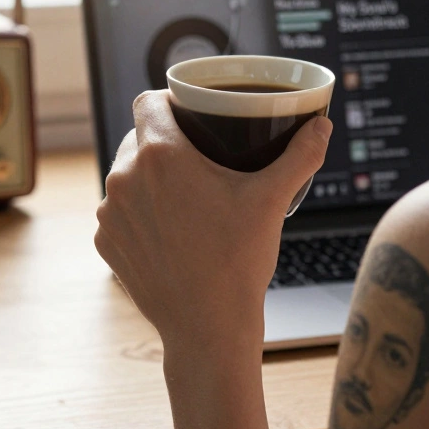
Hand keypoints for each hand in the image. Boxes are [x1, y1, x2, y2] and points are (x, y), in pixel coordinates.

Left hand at [94, 90, 332, 352]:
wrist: (208, 328)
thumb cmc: (238, 262)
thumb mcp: (272, 201)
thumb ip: (299, 156)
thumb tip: (322, 126)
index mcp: (159, 155)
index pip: (149, 102)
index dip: (169, 101)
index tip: (191, 113)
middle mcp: (123, 178)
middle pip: (138, 138)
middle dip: (164, 141)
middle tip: (199, 156)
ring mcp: (110, 213)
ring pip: (126, 176)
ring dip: (148, 177)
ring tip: (184, 194)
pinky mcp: (106, 243)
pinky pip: (119, 212)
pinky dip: (139, 212)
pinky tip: (167, 226)